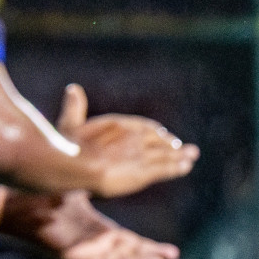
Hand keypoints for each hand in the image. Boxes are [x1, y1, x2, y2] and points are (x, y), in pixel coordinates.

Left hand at [0, 187, 178, 258]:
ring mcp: (80, 247)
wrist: (14, 197)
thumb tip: (111, 156)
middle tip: (170, 258)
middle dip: (149, 255)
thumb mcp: (78, 180)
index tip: (171, 250)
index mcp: (94, 227)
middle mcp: (90, 240)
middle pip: (127, 251)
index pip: (127, 240)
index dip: (148, 245)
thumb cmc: (40, 188)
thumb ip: (94, 172)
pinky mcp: (69, 253)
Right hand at [57, 84, 199, 197]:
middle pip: (158, 140)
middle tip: (183, 148)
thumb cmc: (67, 147)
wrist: (75, 166)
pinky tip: (186, 167)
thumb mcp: (68, 124)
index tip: (163, 134)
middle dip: (170, 144)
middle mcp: (134, 137)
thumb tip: (73, 87)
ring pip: (165, 154)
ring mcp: (141, 154)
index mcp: (119, 124)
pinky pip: (165, 168)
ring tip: (192, 156)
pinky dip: (177, 167)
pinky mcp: (144, 171)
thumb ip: (75, 107)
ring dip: (180, 155)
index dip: (154, 132)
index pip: (143, 127)